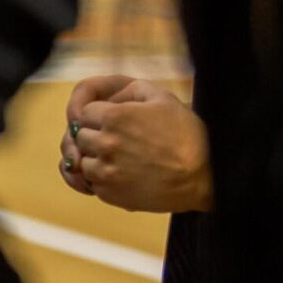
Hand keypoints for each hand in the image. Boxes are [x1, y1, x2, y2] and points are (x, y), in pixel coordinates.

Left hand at [59, 76, 211, 212]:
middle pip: (80, 136)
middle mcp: (105, 143)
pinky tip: (121, 174)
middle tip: (118, 140)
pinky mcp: (108, 193)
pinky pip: (90, 182)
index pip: (84, 113)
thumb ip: (130, 89)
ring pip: (82, 160)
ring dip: (95, 158)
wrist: (202, 177)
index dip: (98, 116)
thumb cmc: (185, 135)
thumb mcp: (163, 98)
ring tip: (120, 158)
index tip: (114, 122)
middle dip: (95, 135)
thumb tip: (107, 99)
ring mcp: (105, 171)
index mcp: (115, 117)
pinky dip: (100, 178)